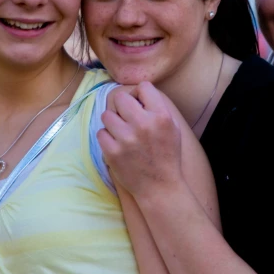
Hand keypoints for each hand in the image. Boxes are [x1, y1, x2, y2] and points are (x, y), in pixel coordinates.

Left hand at [98, 82, 183, 200]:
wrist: (160, 187)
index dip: (140, 94)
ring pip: (107, 114)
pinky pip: (101, 133)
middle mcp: (143, 124)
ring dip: (113, 122)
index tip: (140, 104)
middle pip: (120, 97)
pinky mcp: (112, 152)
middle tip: (127, 117)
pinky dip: (107, 138)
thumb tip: (140, 92)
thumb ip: (159, 108)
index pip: (144, 86)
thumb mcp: (173, 128)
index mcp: (161, 116)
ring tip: (121, 132)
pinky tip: (117, 144)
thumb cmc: (167, 156)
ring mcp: (126, 139)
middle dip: (123, 106)